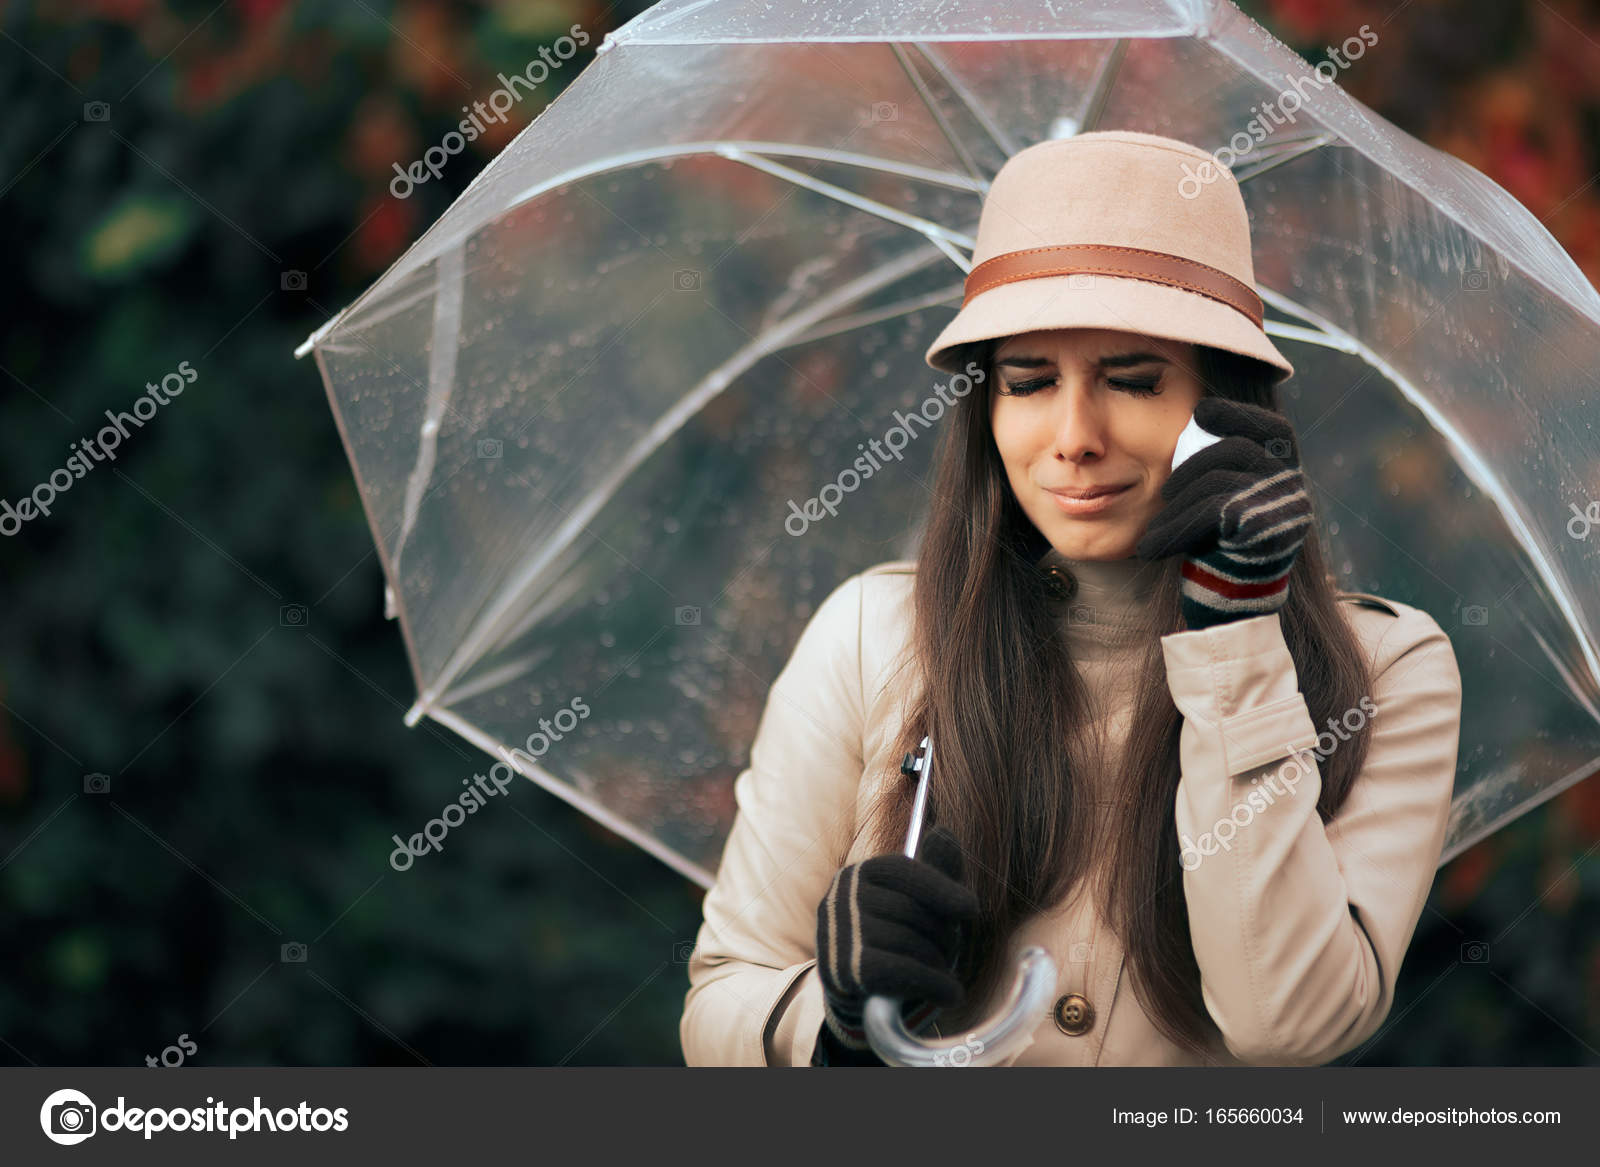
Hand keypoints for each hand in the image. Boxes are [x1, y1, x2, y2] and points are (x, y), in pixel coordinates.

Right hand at [811, 825, 976, 1063]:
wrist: (859, 994)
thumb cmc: (895, 940)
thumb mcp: (917, 903)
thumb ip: (935, 871)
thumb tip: (944, 831)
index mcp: (859, 873)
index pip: (902, 870)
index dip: (941, 888)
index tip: (971, 909)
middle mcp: (841, 898)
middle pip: (911, 910)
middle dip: (942, 935)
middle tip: (951, 953)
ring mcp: (839, 935)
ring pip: (910, 943)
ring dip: (938, 963)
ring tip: (944, 974)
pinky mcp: (844, 970)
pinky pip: (904, 971)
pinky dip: (935, 984)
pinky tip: (951, 994)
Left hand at [1136, 397, 1312, 630]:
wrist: (1233, 609)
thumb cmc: (1220, 551)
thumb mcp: (1225, 503)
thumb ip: (1224, 467)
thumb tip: (1199, 416)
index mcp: (1287, 475)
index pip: (1272, 429)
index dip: (1238, 413)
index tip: (1202, 412)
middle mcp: (1293, 488)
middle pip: (1236, 450)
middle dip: (1191, 467)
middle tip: (1165, 492)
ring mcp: (1284, 508)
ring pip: (1217, 482)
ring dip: (1175, 509)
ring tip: (1152, 534)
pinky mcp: (1265, 530)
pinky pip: (1208, 513)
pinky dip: (1172, 531)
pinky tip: (1150, 550)